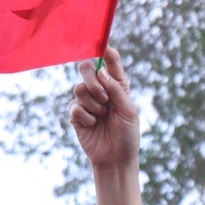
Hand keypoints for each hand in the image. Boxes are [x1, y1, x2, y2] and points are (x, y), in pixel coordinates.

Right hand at [69, 47, 140, 180]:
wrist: (116, 159)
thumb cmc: (128, 135)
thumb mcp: (129, 111)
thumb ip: (117, 90)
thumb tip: (100, 71)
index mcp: (117, 85)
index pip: (109, 61)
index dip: (105, 50)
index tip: (102, 45)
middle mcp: (101, 89)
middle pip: (86, 68)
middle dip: (93, 80)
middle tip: (104, 99)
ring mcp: (87, 101)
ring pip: (79, 88)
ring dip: (93, 104)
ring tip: (102, 117)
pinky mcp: (76, 114)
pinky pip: (75, 107)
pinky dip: (86, 117)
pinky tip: (93, 126)